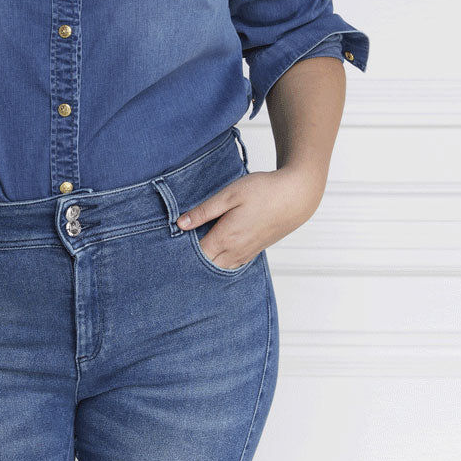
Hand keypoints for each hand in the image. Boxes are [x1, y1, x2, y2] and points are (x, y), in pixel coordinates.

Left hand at [175, 166, 324, 269]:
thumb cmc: (263, 191)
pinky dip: (218, 263)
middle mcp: (235, 251)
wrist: (295, 197)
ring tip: (188, 256)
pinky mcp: (253, 251)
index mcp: (226, 237)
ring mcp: (245, 253)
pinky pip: (231, 265)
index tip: (165, 251)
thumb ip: (204, 211)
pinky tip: (211, 255)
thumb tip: (180, 224)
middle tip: (171, 257)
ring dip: (204, 264)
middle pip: (205, 266)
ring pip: (218, 268)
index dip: (179, 255)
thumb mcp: (229, 195)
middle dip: (188, 263)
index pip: (195, 256)